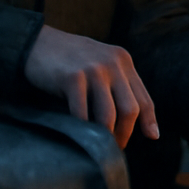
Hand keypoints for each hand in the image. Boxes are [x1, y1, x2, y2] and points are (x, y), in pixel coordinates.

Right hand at [23, 24, 157, 148]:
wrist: (37, 42)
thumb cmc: (70, 59)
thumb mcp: (102, 63)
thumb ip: (118, 83)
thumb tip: (133, 118)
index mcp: (123, 61)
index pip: (143, 97)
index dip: (149, 120)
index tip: (152, 137)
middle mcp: (113, 64)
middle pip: (130, 109)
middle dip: (125, 133)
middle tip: (117, 146)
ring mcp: (93, 70)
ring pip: (108, 115)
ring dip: (106, 136)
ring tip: (100, 144)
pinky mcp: (72, 78)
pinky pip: (82, 113)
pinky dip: (82, 128)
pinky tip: (81, 133)